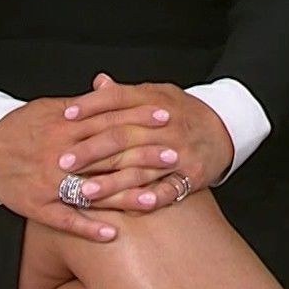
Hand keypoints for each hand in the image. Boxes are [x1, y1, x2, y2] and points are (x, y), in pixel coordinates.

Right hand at [0, 94, 171, 241]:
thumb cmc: (21, 126)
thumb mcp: (51, 108)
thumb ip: (84, 105)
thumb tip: (111, 89)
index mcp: (65, 126)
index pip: (110, 119)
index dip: (138, 117)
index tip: (166, 116)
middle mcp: (61, 153)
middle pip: (108, 153)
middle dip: (142, 154)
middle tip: (175, 154)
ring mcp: (49, 182)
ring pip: (92, 189)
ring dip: (123, 194)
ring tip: (154, 198)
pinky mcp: (38, 206)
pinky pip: (66, 219)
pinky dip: (89, 227)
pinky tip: (113, 233)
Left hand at [59, 73, 235, 211]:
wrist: (225, 128)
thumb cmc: (183, 112)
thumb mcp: (157, 94)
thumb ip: (126, 93)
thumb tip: (98, 82)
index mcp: (155, 99)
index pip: (118, 99)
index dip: (91, 106)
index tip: (65, 116)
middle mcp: (167, 124)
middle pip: (123, 135)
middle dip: (91, 150)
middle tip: (63, 162)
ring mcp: (180, 149)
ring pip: (140, 165)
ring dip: (111, 180)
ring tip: (84, 191)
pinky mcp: (191, 174)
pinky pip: (169, 188)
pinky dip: (151, 197)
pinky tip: (130, 205)